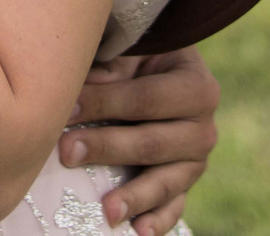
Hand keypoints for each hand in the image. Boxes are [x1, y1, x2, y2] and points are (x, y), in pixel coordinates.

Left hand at [59, 48, 220, 235]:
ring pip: (165, 182)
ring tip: (108, 210)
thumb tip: (79, 92)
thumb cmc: (137, 61)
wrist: (161, 77)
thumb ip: (110, 67)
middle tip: (67, 151)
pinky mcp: (184, 186)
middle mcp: (204, 127)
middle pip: (152, 143)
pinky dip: (158, 221)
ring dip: (134, 196)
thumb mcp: (130, 52)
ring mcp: (196, 162)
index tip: (66, 109)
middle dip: (107, 148)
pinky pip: (174, 207)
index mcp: (195, 86)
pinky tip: (139, 231)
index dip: (105, 103)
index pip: (145, 99)